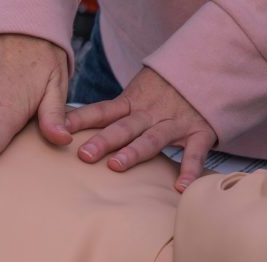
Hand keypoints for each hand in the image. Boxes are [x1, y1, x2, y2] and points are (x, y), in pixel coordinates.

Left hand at [65, 68, 216, 191]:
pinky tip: (181, 188)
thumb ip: (115, 112)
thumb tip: (76, 127)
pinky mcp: (199, 132)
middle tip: (85, 154)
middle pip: (124, 127)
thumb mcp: (137, 93)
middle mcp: (150, 113)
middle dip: (104, 140)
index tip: (61, 130)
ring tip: (116, 166)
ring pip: (152, 138)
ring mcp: (175, 122)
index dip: (81, 120)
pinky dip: (189, 169)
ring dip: (134, 151)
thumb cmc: (163, 89)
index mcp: (132, 103)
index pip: (102, 111)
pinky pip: (195, 152)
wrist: (205, 69)